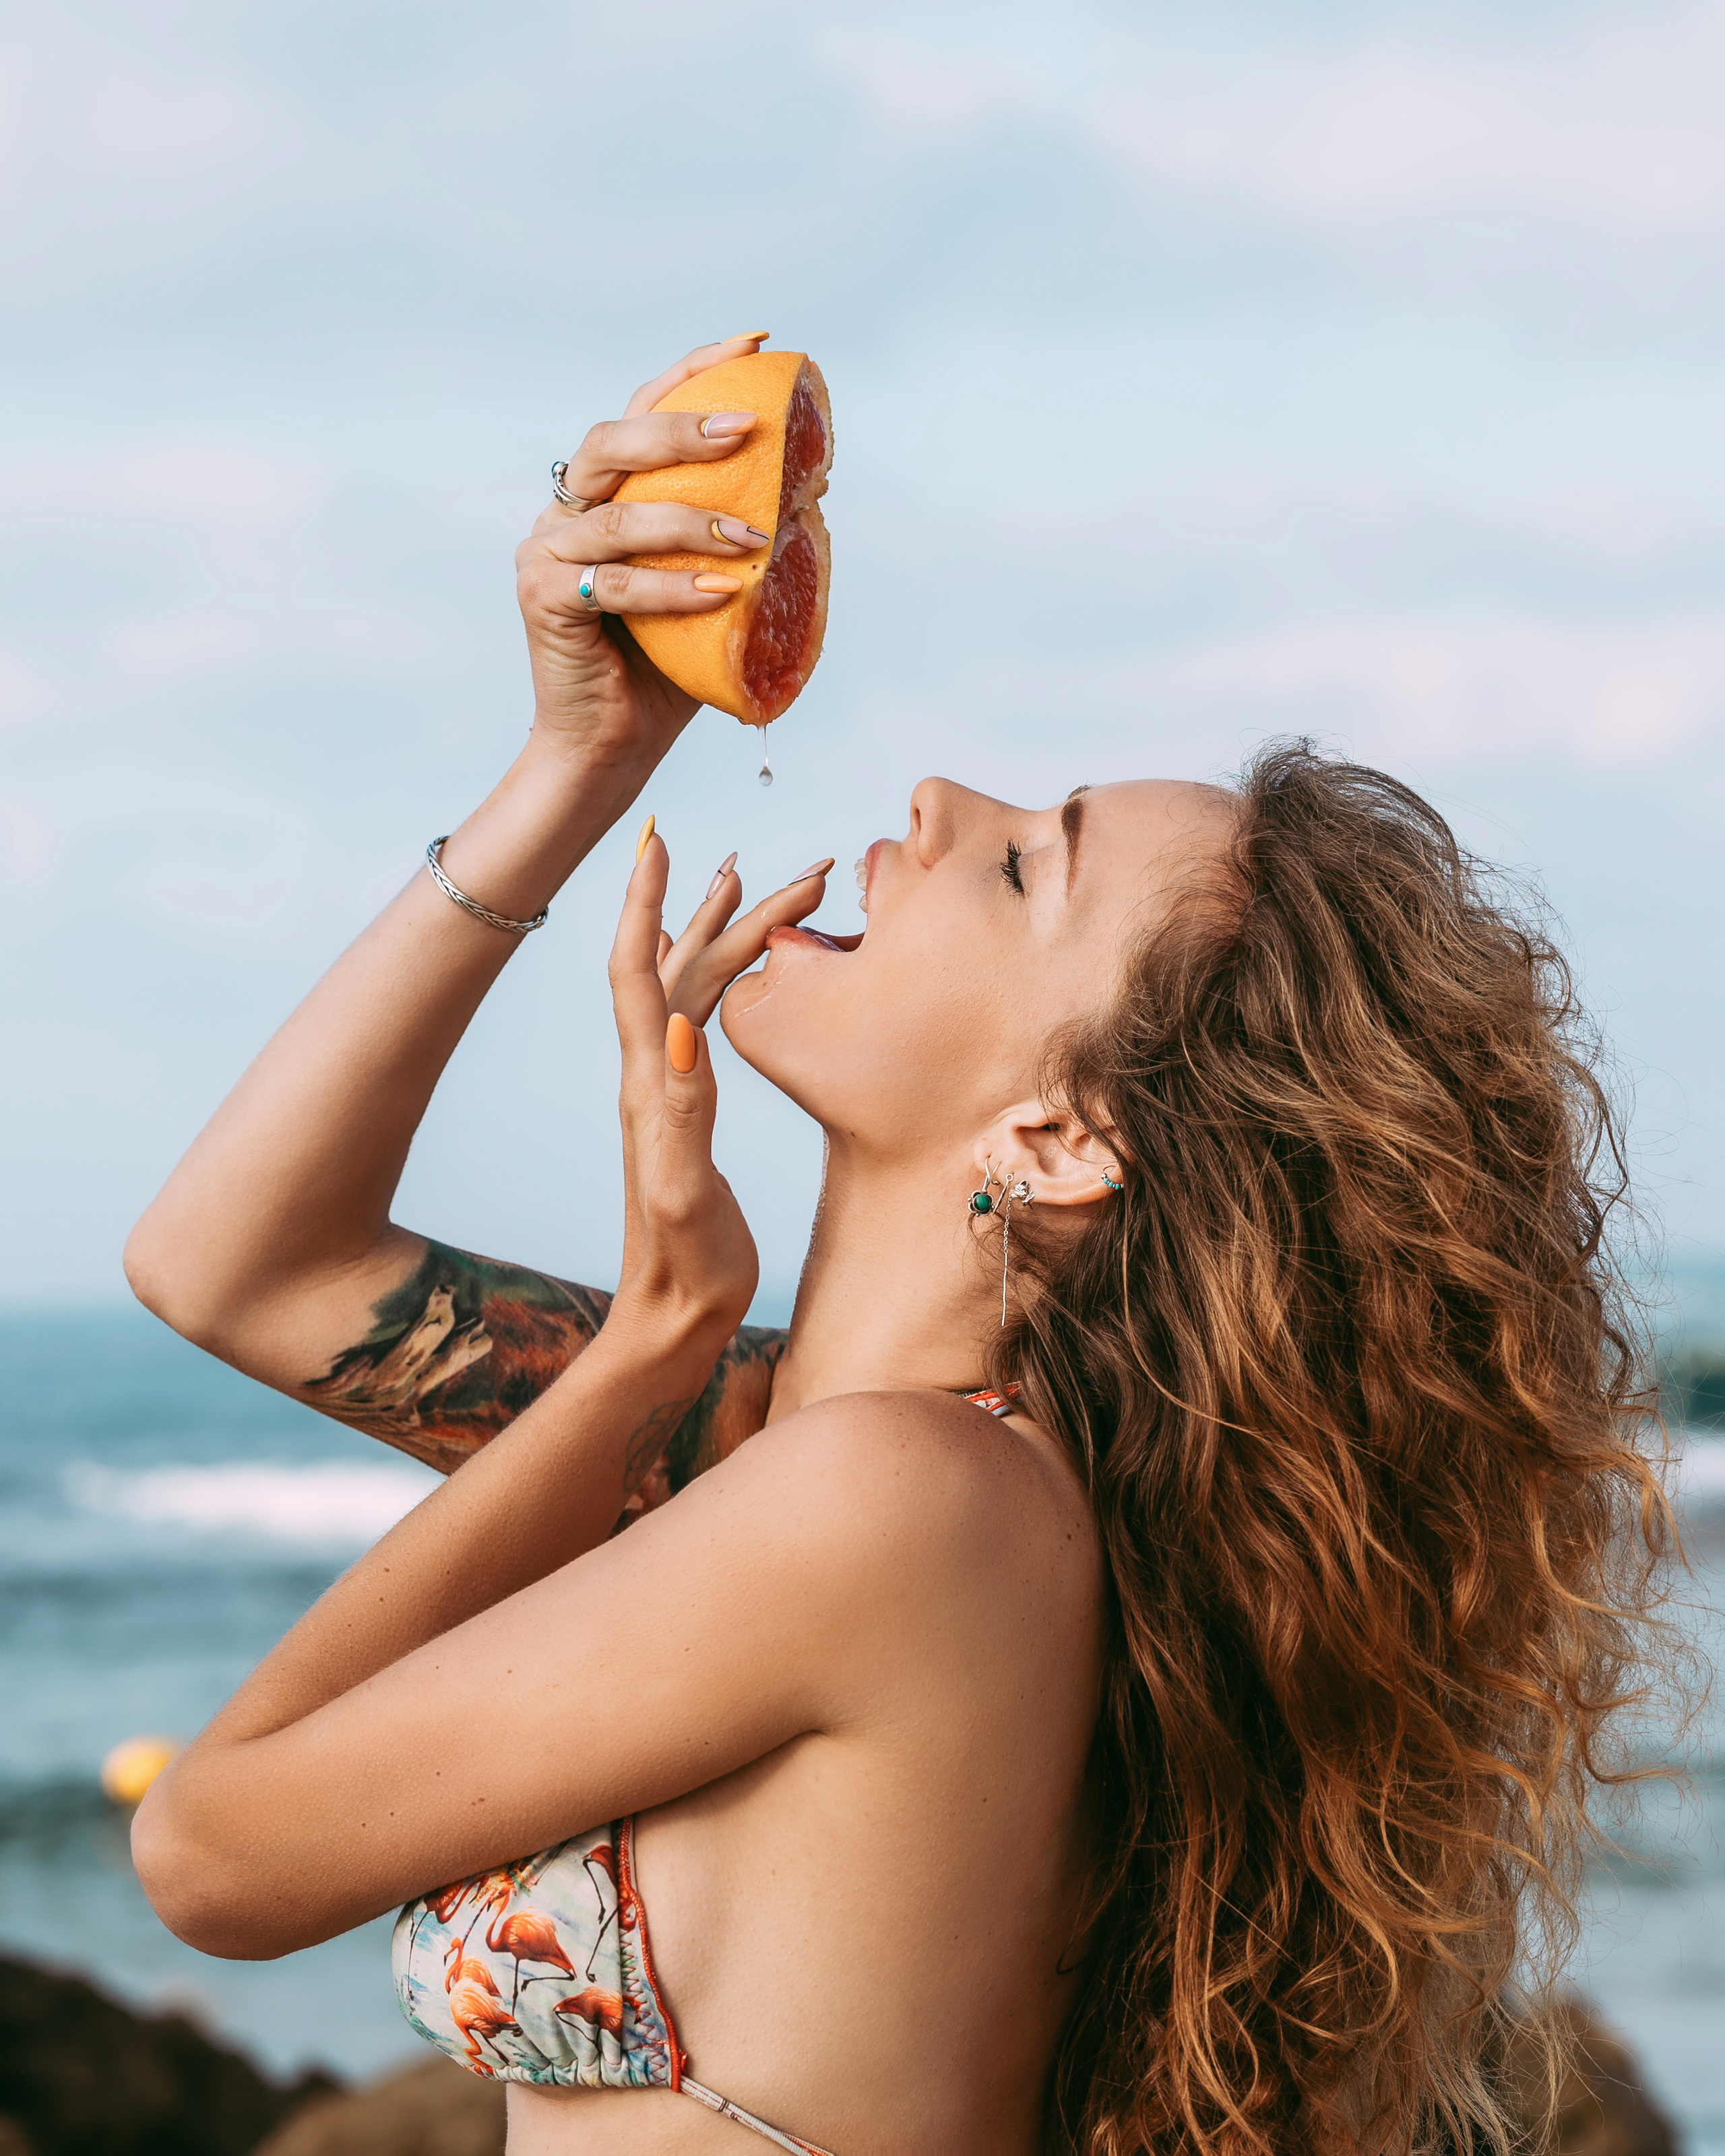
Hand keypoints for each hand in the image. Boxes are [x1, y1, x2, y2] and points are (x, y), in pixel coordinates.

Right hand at [516, 335, 771, 773]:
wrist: (616, 742)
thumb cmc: (670, 665)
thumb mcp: (720, 587)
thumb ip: (748, 534)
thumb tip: (817, 484)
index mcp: (606, 493)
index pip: (642, 412)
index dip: (693, 373)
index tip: (755, 346)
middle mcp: (568, 510)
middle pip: (612, 444)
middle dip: (679, 429)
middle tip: (745, 429)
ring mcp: (548, 553)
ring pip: (617, 514)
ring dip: (691, 520)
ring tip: (753, 536)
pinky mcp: (544, 600)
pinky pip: (614, 582)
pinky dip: (671, 586)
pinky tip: (721, 591)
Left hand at [606, 834, 836, 1347]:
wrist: (671, 1318)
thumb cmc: (685, 1265)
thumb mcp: (685, 1191)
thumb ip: (682, 1109)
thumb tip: (682, 1025)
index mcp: (649, 1082)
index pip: (639, 972)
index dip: (648, 903)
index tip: (659, 840)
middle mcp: (652, 1073)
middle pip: (682, 966)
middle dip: (728, 908)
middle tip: (794, 865)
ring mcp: (668, 1088)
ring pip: (697, 987)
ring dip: (729, 933)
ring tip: (762, 881)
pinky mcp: (689, 1107)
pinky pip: (706, 1019)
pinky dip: (728, 977)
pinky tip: (738, 966)